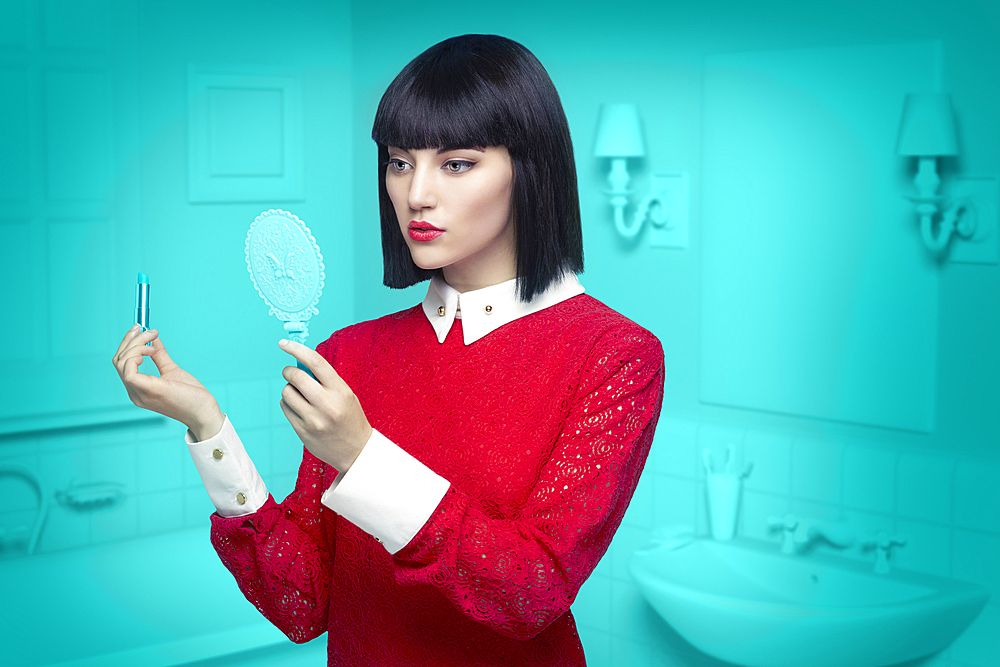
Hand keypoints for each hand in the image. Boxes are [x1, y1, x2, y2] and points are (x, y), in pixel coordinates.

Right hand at [112, 324, 223, 439]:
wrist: (203, 412)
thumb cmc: (190, 395)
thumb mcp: (171, 370)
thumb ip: (160, 355)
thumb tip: (153, 339)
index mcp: (138, 388)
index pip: (122, 363)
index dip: (128, 343)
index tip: (140, 328)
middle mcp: (134, 392)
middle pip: (119, 360)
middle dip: (131, 340)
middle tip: (146, 328)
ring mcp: (138, 393)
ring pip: (122, 362)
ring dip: (136, 345)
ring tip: (152, 341)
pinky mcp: (148, 391)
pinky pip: (129, 371)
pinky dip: (136, 355)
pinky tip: (149, 351)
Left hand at [278, 339, 371, 472]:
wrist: (356, 451)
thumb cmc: (351, 418)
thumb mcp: (346, 395)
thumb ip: (325, 380)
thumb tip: (299, 363)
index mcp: (341, 391)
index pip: (315, 362)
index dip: (296, 349)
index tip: (283, 344)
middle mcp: (326, 405)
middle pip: (295, 377)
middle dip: (289, 371)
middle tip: (290, 372)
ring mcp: (313, 420)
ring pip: (287, 393)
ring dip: (289, 389)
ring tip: (300, 396)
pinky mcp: (303, 432)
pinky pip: (285, 408)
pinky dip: (288, 404)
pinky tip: (300, 408)